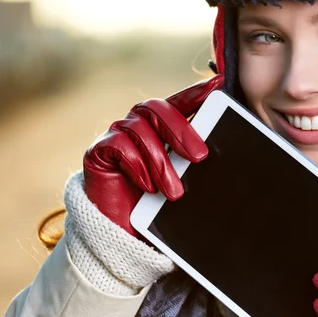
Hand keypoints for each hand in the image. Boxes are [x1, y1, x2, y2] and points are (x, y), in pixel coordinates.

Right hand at [83, 75, 223, 236]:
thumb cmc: (155, 204)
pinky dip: (137, 165)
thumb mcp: (181, 180)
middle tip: (201, 157)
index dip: (197, 91)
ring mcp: (117, 134)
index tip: (218, 84)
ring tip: (175, 192)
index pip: (180, 101)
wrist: (119, 231)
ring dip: (161, 162)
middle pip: (158, 109)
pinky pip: (119, 145)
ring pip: (140, 129)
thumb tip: (214, 152)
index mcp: (161, 125)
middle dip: (182, 131)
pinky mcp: (98, 151)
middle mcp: (138, 123)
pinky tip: (148, 186)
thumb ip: (192, 160)